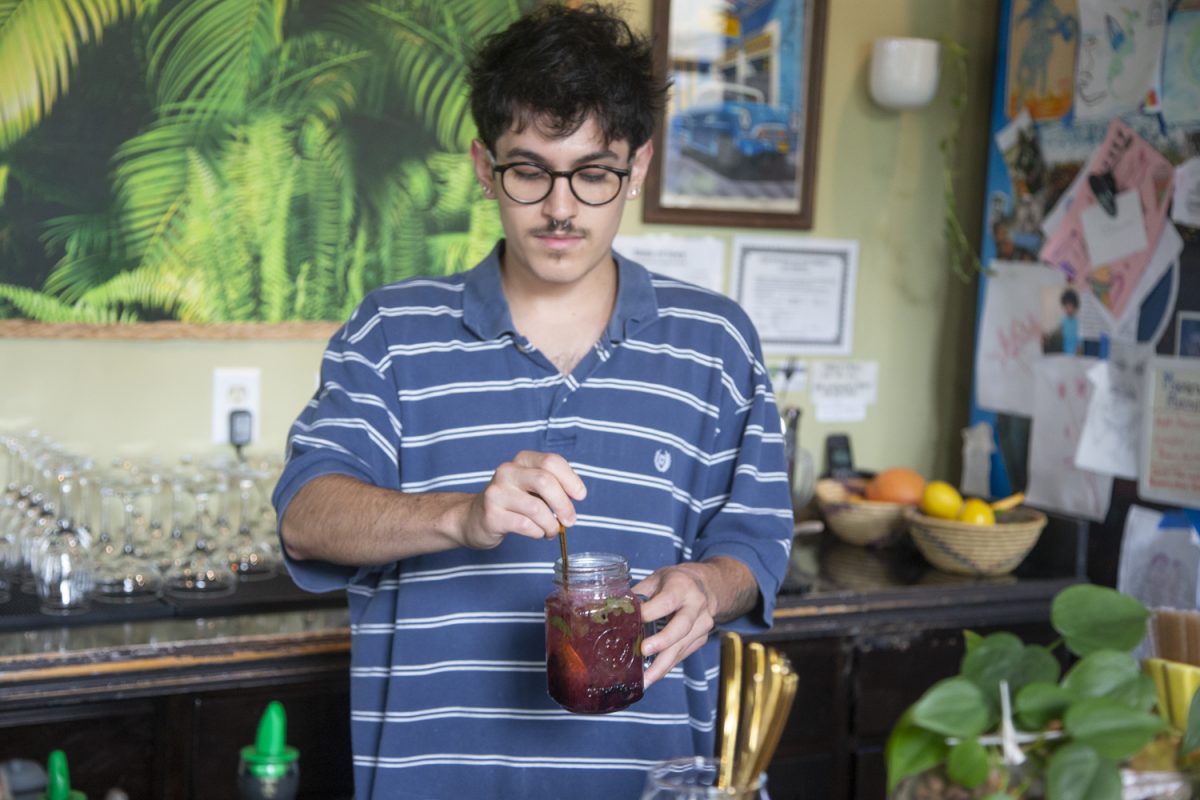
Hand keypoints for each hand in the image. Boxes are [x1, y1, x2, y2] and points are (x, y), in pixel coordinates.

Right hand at [460, 450, 586, 548]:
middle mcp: (507, 472)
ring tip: (551, 531)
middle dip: (564, 504)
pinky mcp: (492, 515)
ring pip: (537, 508)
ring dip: (551, 524)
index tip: (580, 496)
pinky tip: (537, 533)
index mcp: (522, 460)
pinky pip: (525, 525)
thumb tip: (577, 496)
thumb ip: (553, 486)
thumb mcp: (531, 486)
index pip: (552, 461)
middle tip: (571, 520)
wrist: (473, 518)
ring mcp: (497, 493)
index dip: (571, 479)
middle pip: (545, 481)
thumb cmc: (512, 502)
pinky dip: (538, 532)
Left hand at [633, 562, 719, 686]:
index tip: (631, 622)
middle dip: (662, 641)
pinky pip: (682, 655)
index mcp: (682, 587)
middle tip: (643, 651)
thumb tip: (614, 612)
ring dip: (662, 665)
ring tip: (644, 680)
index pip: (666, 602)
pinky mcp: (701, 640)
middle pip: (681, 627)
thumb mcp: (656, 579)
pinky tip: (652, 676)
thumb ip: (638, 594)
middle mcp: (696, 606)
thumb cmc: (674, 582)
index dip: (649, 612)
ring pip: (682, 647)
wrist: (706, 587)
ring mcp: (702, 625)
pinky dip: (666, 666)